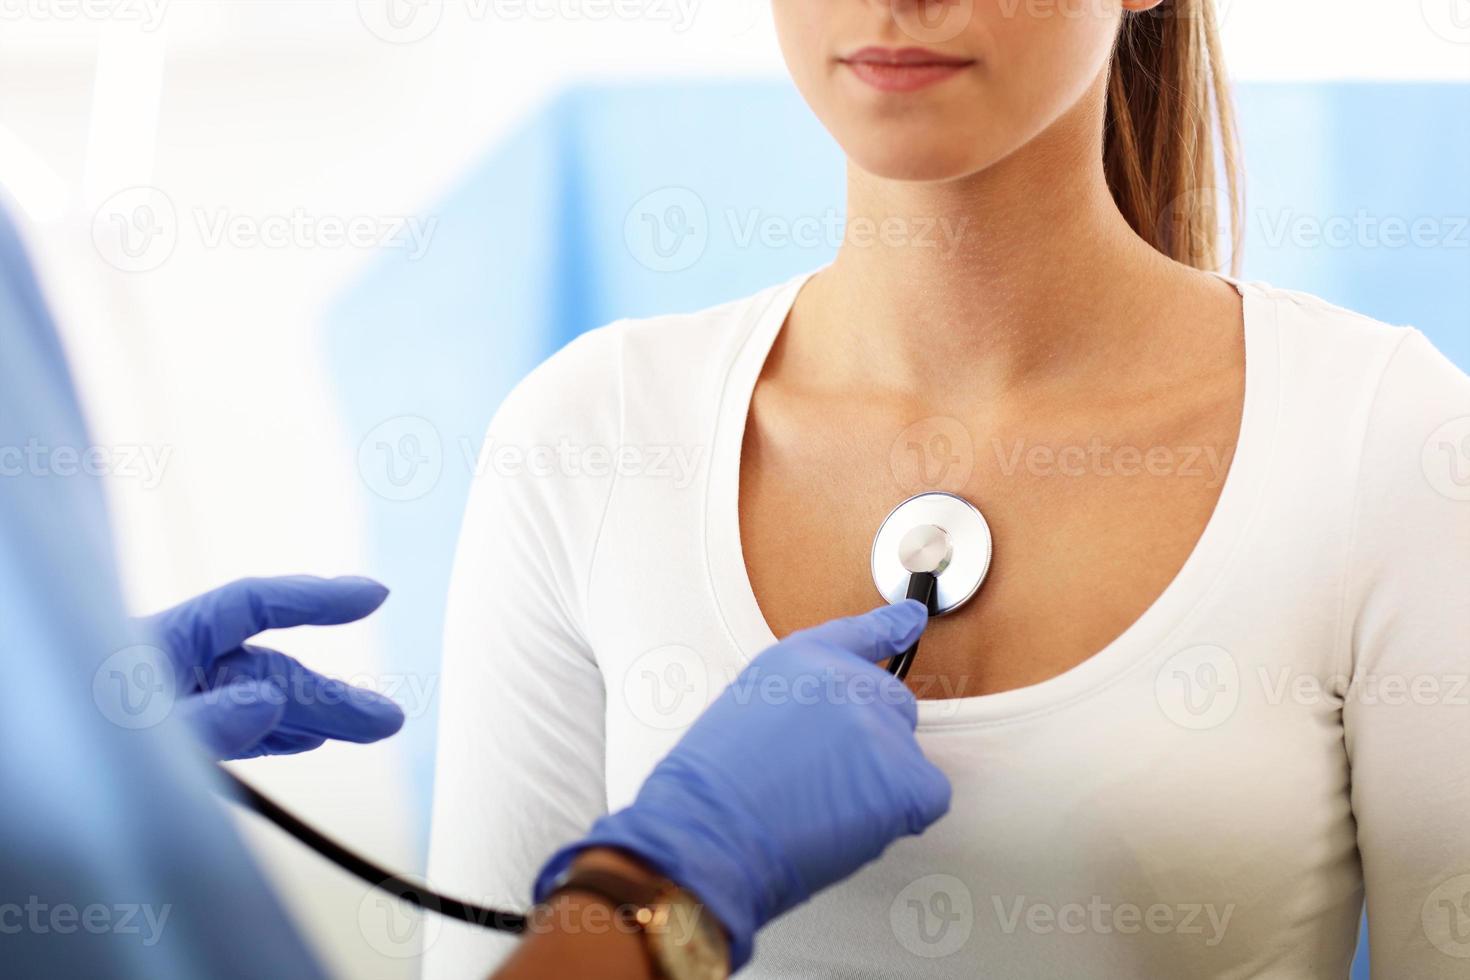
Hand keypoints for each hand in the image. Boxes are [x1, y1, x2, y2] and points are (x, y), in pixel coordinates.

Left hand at [141, 575, 404, 759]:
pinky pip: (233, 732)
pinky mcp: (164, 746)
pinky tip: (310, 739)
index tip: (375, 597)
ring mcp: (166, 708)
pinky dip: (275, 734)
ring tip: (373, 727)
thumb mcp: (125, 743)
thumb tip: (269, 701)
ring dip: (314, 716)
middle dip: (328, 693)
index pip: (249, 606)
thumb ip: (200, 724)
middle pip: (264, 670)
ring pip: (256, 704)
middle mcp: (167, 669)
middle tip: (388, 719)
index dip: (313, 599)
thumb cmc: (45, 767)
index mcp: (155, 644)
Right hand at [533, 601, 950, 968]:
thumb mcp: (747, 705)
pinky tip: (853, 821)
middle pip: (893, 706)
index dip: (890, 626)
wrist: (712, 831)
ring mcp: (880, 727)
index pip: (861, 635)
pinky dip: (901, 814)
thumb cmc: (714, 785)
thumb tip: (836, 718)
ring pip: (905, 755)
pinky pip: (926, 796)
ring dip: (877, 782)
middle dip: (871, 740)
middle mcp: (849, 681)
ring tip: (823, 803)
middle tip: (824, 776)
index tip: (912, 616)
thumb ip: (802, 696)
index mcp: (805, 658)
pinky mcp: (905, 776)